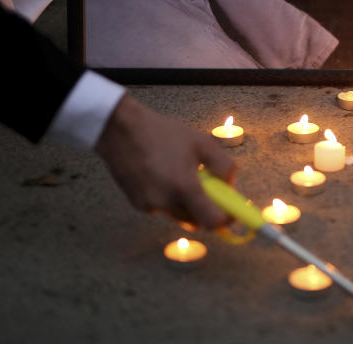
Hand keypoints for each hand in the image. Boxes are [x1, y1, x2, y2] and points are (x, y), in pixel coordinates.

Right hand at [94, 94, 235, 228]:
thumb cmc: (162, 133)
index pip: (212, 222)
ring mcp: (150, 206)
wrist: (120, 130)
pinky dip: (168, 198)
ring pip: (178, 215)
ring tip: (180, 174)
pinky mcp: (137, 204)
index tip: (232, 213)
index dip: (225, 220)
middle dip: (205, 209)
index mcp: (185, 187)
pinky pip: (161, 208)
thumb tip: (230, 185)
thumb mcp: (201, 142)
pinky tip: (162, 175)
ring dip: (186, 203)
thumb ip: (223, 165)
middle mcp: (166, 202)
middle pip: (196, 221)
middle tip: (207, 188)